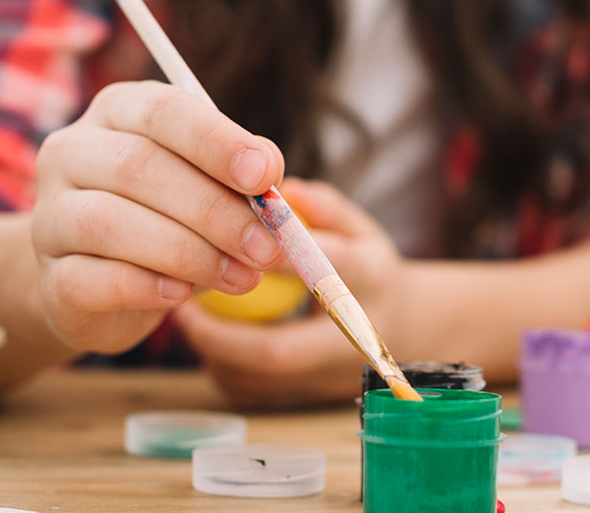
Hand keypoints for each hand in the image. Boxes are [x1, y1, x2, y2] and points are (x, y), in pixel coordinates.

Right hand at [30, 81, 285, 352]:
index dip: (216, 142)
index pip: (164, 110)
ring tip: (242, 277)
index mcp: (118, 111)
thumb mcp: (211, 188)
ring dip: (188, 253)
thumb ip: (241, 178)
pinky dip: (144, 287)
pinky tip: (181, 295)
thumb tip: (270, 176)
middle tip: (267, 246)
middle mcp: (72, 152)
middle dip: (214, 210)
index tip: (265, 176)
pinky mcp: (49, 276)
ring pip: (109, 223)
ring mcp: (49, 214)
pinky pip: (90, 279)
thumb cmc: (169, 220)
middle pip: (138, 167)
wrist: (101, 288)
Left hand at [174, 179, 413, 407]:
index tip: (232, 238)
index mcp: (371, 283)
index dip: (278, 256)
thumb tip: (286, 189)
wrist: (407, 330)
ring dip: (213, 350)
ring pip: (254, 379)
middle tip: (183, 306)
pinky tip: (211, 335)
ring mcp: (330, 379)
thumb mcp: (360, 229)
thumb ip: (325, 208)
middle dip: (221, 333)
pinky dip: (222, 364)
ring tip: (186, 315)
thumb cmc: (368, 269)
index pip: (323, 270)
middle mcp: (353, 339)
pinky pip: (250, 390)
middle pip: (278, 352)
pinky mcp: (308, 400)